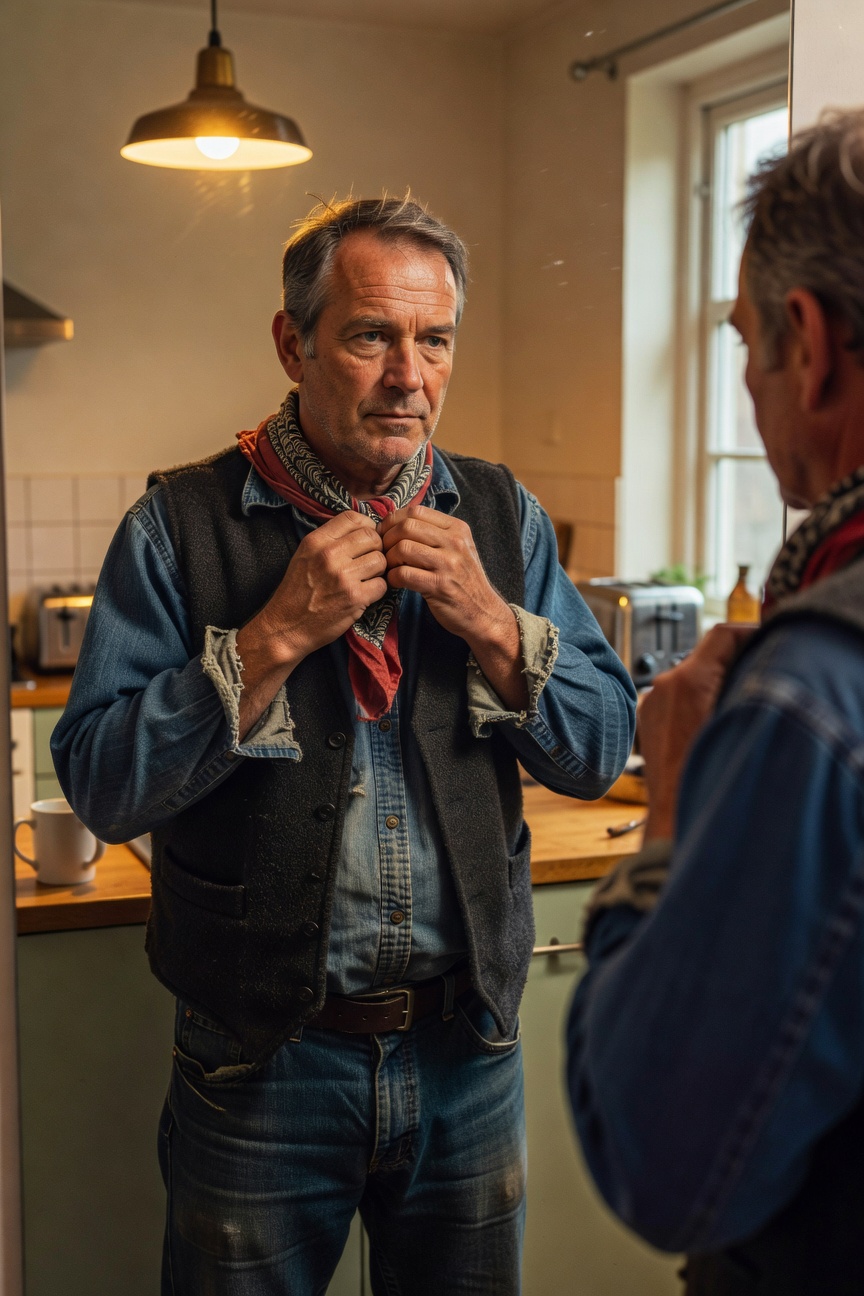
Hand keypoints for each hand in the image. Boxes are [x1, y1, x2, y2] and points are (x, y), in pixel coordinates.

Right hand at [246, 511, 387, 663]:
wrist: (286, 627)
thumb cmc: (297, 592)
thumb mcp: (305, 556)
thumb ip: (329, 540)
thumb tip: (362, 529)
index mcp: (316, 541)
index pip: (353, 517)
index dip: (367, 525)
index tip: (367, 538)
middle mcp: (329, 554)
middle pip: (372, 537)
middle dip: (376, 549)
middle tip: (368, 562)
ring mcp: (343, 576)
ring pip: (380, 560)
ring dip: (378, 571)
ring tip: (365, 579)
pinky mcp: (355, 597)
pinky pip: (382, 584)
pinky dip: (377, 590)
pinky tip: (364, 594)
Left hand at [380, 505, 510, 641]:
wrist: (483, 612)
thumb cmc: (464, 580)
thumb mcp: (458, 548)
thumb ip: (435, 533)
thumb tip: (397, 521)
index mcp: (457, 528)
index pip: (416, 511)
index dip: (393, 520)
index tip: (385, 533)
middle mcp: (455, 542)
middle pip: (407, 526)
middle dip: (387, 538)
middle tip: (383, 552)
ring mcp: (448, 564)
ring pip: (403, 548)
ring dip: (388, 559)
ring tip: (390, 568)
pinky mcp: (440, 586)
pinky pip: (404, 574)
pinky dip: (392, 578)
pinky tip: (395, 582)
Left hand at [639, 625, 754, 839]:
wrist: (674, 821)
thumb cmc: (706, 781)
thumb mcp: (741, 724)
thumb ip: (748, 688)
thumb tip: (758, 668)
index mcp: (687, 682)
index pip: (722, 635)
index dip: (749, 633)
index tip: (767, 640)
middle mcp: (663, 688)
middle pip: (706, 655)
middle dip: (735, 660)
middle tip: (762, 671)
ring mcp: (653, 705)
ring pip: (692, 677)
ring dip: (717, 682)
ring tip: (742, 701)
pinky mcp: (649, 722)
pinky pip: (678, 698)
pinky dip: (699, 700)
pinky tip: (717, 722)